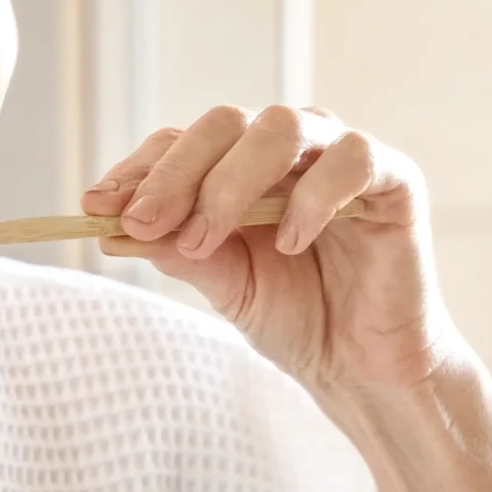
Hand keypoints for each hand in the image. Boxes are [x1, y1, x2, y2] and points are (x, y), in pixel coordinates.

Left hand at [82, 104, 464, 397]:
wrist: (361, 369)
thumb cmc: (296, 319)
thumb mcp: (222, 283)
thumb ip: (176, 248)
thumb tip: (111, 224)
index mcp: (244, 166)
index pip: (184, 142)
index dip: (141, 169)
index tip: (97, 205)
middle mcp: (291, 150)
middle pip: (225, 122)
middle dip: (176, 173)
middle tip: (146, 223)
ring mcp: (342, 158)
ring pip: (281, 127)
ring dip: (231, 182)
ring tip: (208, 238)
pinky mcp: (394, 181)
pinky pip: (353, 158)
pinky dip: (312, 197)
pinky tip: (289, 242)